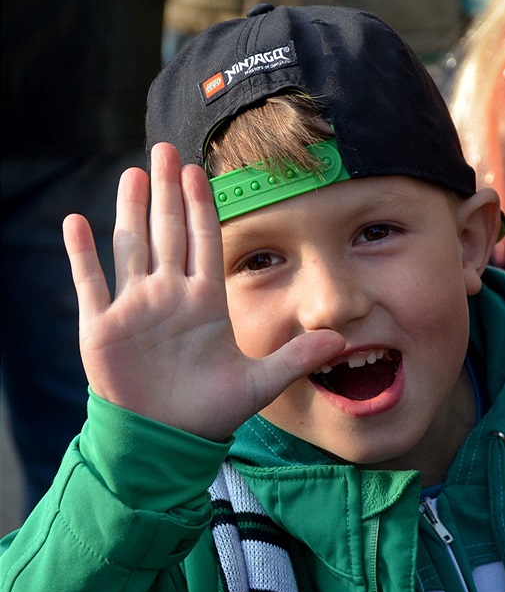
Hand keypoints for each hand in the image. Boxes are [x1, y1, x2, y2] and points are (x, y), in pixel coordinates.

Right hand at [64, 143, 344, 439]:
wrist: (167, 440)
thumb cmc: (210, 413)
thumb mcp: (259, 384)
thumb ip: (296, 358)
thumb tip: (342, 342)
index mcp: (204, 303)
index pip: (203, 242)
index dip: (201, 206)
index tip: (199, 171)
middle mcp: (169, 296)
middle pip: (167, 232)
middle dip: (167, 192)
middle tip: (165, 150)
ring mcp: (135, 309)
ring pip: (131, 246)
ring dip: (131, 210)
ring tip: (133, 173)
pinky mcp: (103, 327)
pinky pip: (90, 282)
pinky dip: (81, 254)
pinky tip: (75, 221)